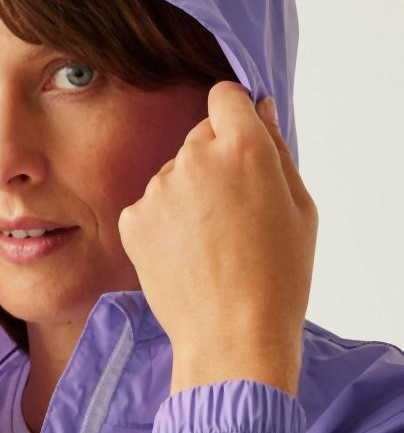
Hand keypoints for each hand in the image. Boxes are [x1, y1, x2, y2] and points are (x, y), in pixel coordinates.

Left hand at [117, 81, 317, 395]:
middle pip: (199, 138)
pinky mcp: (132, 218)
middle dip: (214, 162)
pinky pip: (149, 207)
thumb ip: (276, 148)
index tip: (237, 136)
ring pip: (173, 176)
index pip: (225, 96)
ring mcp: (157, 189)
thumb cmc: (277, 276)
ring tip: (209, 243)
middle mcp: (194, 159)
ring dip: (186, 195)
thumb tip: (259, 108)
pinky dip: (162, 224)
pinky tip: (183, 255)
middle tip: (233, 212)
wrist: (231, 336)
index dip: (233, 115)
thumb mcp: (300, 208)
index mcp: (243, 148)